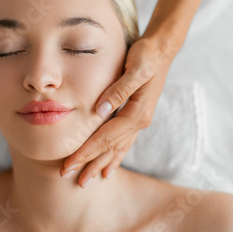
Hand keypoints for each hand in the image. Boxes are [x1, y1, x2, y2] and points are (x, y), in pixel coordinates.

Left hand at [59, 35, 178, 187]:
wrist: (162, 50)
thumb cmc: (148, 56)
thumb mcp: (136, 69)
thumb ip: (119, 90)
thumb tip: (101, 110)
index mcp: (138, 113)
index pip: (106, 138)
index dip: (86, 152)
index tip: (69, 164)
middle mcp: (140, 121)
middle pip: (111, 149)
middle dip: (91, 165)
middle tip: (74, 181)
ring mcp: (140, 120)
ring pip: (118, 149)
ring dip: (102, 165)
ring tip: (89, 180)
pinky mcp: (137, 116)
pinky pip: (124, 142)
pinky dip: (115, 156)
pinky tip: (109, 167)